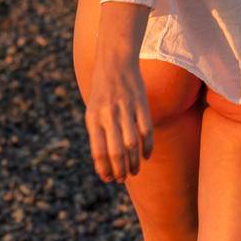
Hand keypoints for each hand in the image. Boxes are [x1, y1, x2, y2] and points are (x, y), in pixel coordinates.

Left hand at [84, 54, 153, 182]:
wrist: (115, 61)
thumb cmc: (102, 91)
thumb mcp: (93, 111)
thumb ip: (98, 133)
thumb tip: (104, 163)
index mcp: (93, 118)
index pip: (98, 151)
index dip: (104, 169)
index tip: (108, 179)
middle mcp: (108, 115)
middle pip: (116, 152)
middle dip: (120, 170)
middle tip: (123, 179)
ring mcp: (126, 109)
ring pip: (132, 144)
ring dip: (134, 162)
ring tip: (135, 171)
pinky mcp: (141, 104)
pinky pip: (146, 130)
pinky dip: (147, 147)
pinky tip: (146, 156)